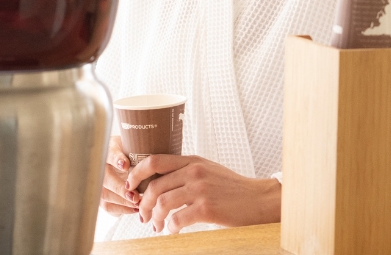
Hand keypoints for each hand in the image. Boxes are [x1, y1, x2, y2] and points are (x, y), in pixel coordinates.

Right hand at [100, 135, 140, 215]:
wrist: (124, 163)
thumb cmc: (133, 155)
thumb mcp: (136, 148)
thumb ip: (141, 152)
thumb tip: (153, 159)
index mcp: (110, 150)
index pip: (110, 154)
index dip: (116, 160)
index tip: (126, 165)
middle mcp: (101, 167)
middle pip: (105, 179)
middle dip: (120, 188)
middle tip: (135, 195)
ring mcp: (100, 183)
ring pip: (106, 195)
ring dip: (123, 201)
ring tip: (138, 204)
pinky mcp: (103, 197)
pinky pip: (109, 206)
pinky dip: (122, 209)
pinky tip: (135, 208)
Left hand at [127, 154, 279, 233]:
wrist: (259, 199)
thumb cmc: (233, 187)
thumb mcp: (208, 170)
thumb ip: (185, 171)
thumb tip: (160, 181)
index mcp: (192, 161)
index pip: (154, 160)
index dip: (137, 173)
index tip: (131, 185)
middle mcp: (194, 171)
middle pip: (155, 186)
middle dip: (144, 203)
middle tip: (143, 214)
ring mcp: (200, 189)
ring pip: (163, 203)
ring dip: (155, 218)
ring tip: (157, 226)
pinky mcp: (207, 208)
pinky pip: (178, 219)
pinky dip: (171, 228)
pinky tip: (174, 230)